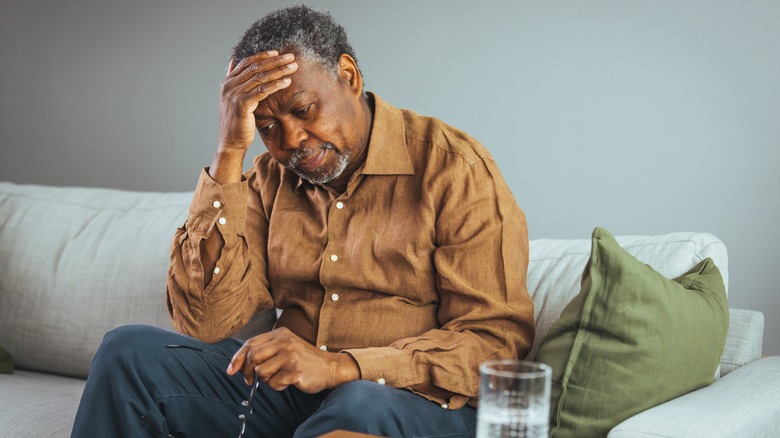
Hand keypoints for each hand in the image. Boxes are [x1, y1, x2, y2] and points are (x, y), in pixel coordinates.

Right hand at [217, 51, 297, 151]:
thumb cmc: (237, 122)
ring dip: (279, 70)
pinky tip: (287, 82)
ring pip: (260, 77)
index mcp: (227, 82)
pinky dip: (276, 85)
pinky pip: (262, 90)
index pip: (247, 62)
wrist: (230, 141)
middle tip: (290, 57)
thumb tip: (233, 61)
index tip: (277, 53)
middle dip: (275, 60)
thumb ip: (235, 80)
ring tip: (293, 67)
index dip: (263, 56)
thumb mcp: (233, 98)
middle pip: (255, 67)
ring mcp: (234, 93)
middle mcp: (229, 85)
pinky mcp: (242, 103)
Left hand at [227, 327, 359, 392]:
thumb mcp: (286, 346)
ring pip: (261, 372)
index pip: (250, 343)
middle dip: (247, 371)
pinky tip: (288, 381)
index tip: (231, 370)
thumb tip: (238, 365)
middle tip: (250, 380)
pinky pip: (273, 384)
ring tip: (278, 377)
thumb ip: (266, 349)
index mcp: (280, 333)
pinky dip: (277, 386)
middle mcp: (285, 342)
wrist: (329, 367)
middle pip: (252, 357)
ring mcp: (290, 356)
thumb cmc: (304, 359)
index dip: (237, 358)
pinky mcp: (295, 371)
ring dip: (266, 380)